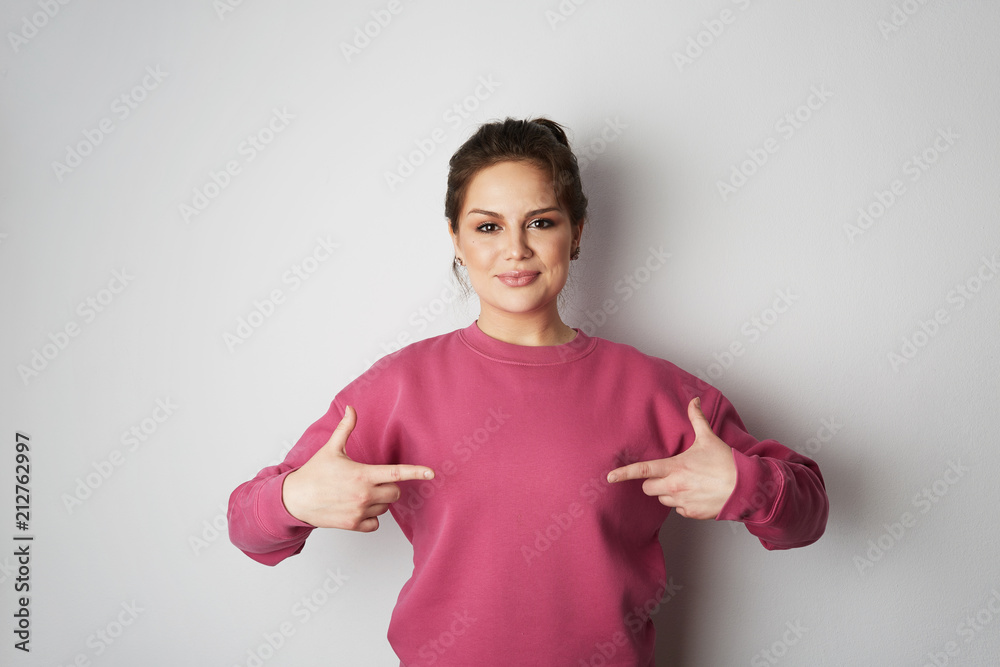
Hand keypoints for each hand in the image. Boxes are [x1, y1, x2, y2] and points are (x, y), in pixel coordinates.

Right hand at [282, 405, 434, 531]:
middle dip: (389, 486)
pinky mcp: (353, 525)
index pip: (396, 473)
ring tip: (359, 493)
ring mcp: (359, 512)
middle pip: (395, 492)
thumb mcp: (331, 449)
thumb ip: (345, 429)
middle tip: (372, 480)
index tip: (431, 473)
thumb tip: (351, 408)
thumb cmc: (314, 473)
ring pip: (385, 508)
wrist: (294, 500)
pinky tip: (358, 508)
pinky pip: (375, 524)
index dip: (416, 472)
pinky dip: (371, 517)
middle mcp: (364, 495)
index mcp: (362, 475)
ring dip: (379, 501)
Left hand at [607, 397, 736, 519]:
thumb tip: (694, 400)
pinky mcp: (692, 514)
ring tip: (687, 483)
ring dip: (668, 492)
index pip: (642, 470)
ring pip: (662, 499)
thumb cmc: (727, 463)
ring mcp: (682, 502)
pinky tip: (696, 494)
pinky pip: (678, 509)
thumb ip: (697, 419)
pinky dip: (683, 503)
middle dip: (653, 482)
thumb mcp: (709, 438)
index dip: (624, 473)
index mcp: (674, 468)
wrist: (746, 488)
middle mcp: (674, 487)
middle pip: (648, 488)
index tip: (610, 477)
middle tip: (668, 474)